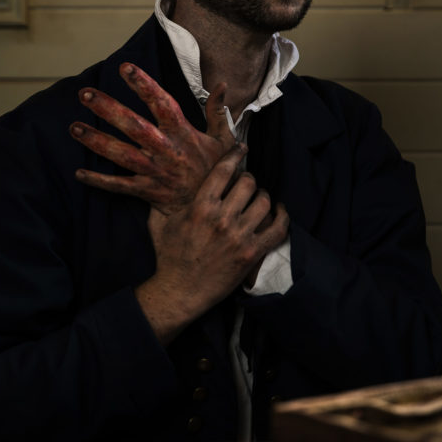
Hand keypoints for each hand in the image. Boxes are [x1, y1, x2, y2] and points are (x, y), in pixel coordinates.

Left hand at [69, 63, 236, 213]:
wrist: (218, 210)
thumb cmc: (217, 171)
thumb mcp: (224, 139)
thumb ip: (217, 110)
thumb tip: (223, 84)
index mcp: (183, 134)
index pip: (162, 104)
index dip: (144, 85)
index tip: (125, 68)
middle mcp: (167, 151)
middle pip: (134, 126)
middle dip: (109, 109)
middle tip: (85, 94)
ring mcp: (156, 172)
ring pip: (122, 155)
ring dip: (97, 141)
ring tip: (74, 128)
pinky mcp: (149, 192)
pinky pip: (120, 187)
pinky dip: (100, 181)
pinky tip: (79, 174)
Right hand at [137, 144, 289, 343]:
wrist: (180, 292)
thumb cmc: (168, 257)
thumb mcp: (159, 224)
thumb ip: (161, 201)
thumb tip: (158, 180)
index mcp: (200, 207)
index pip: (224, 171)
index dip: (234, 155)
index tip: (241, 149)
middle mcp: (222, 219)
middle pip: (248, 183)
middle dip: (248, 180)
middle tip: (246, 184)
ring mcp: (239, 237)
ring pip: (264, 201)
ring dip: (263, 197)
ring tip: (258, 199)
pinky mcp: (252, 253)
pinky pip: (278, 228)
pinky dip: (282, 217)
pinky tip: (279, 211)